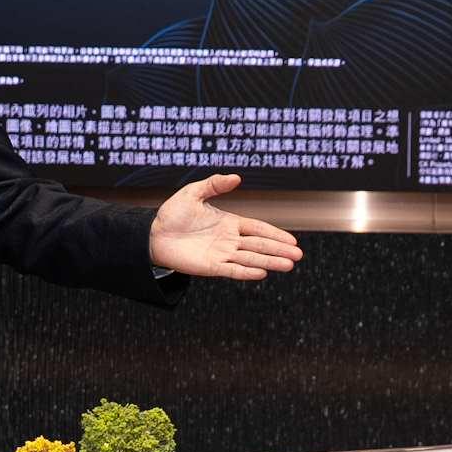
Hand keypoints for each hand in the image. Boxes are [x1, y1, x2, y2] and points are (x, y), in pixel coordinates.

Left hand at [149, 173, 304, 280]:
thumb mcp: (193, 193)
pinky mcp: (211, 267)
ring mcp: (221, 254)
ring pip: (251, 259)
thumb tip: (237, 177)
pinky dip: (247, 273)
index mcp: (229, 223)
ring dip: (270, 262)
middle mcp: (229, 240)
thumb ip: (214, 185)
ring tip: (289, 266)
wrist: (152, 234)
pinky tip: (262, 273)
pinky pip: (233, 270)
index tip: (292, 241)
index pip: (257, 229)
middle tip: (298, 256)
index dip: (275, 234)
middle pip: (259, 246)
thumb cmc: (172, 214)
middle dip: (279, 250)